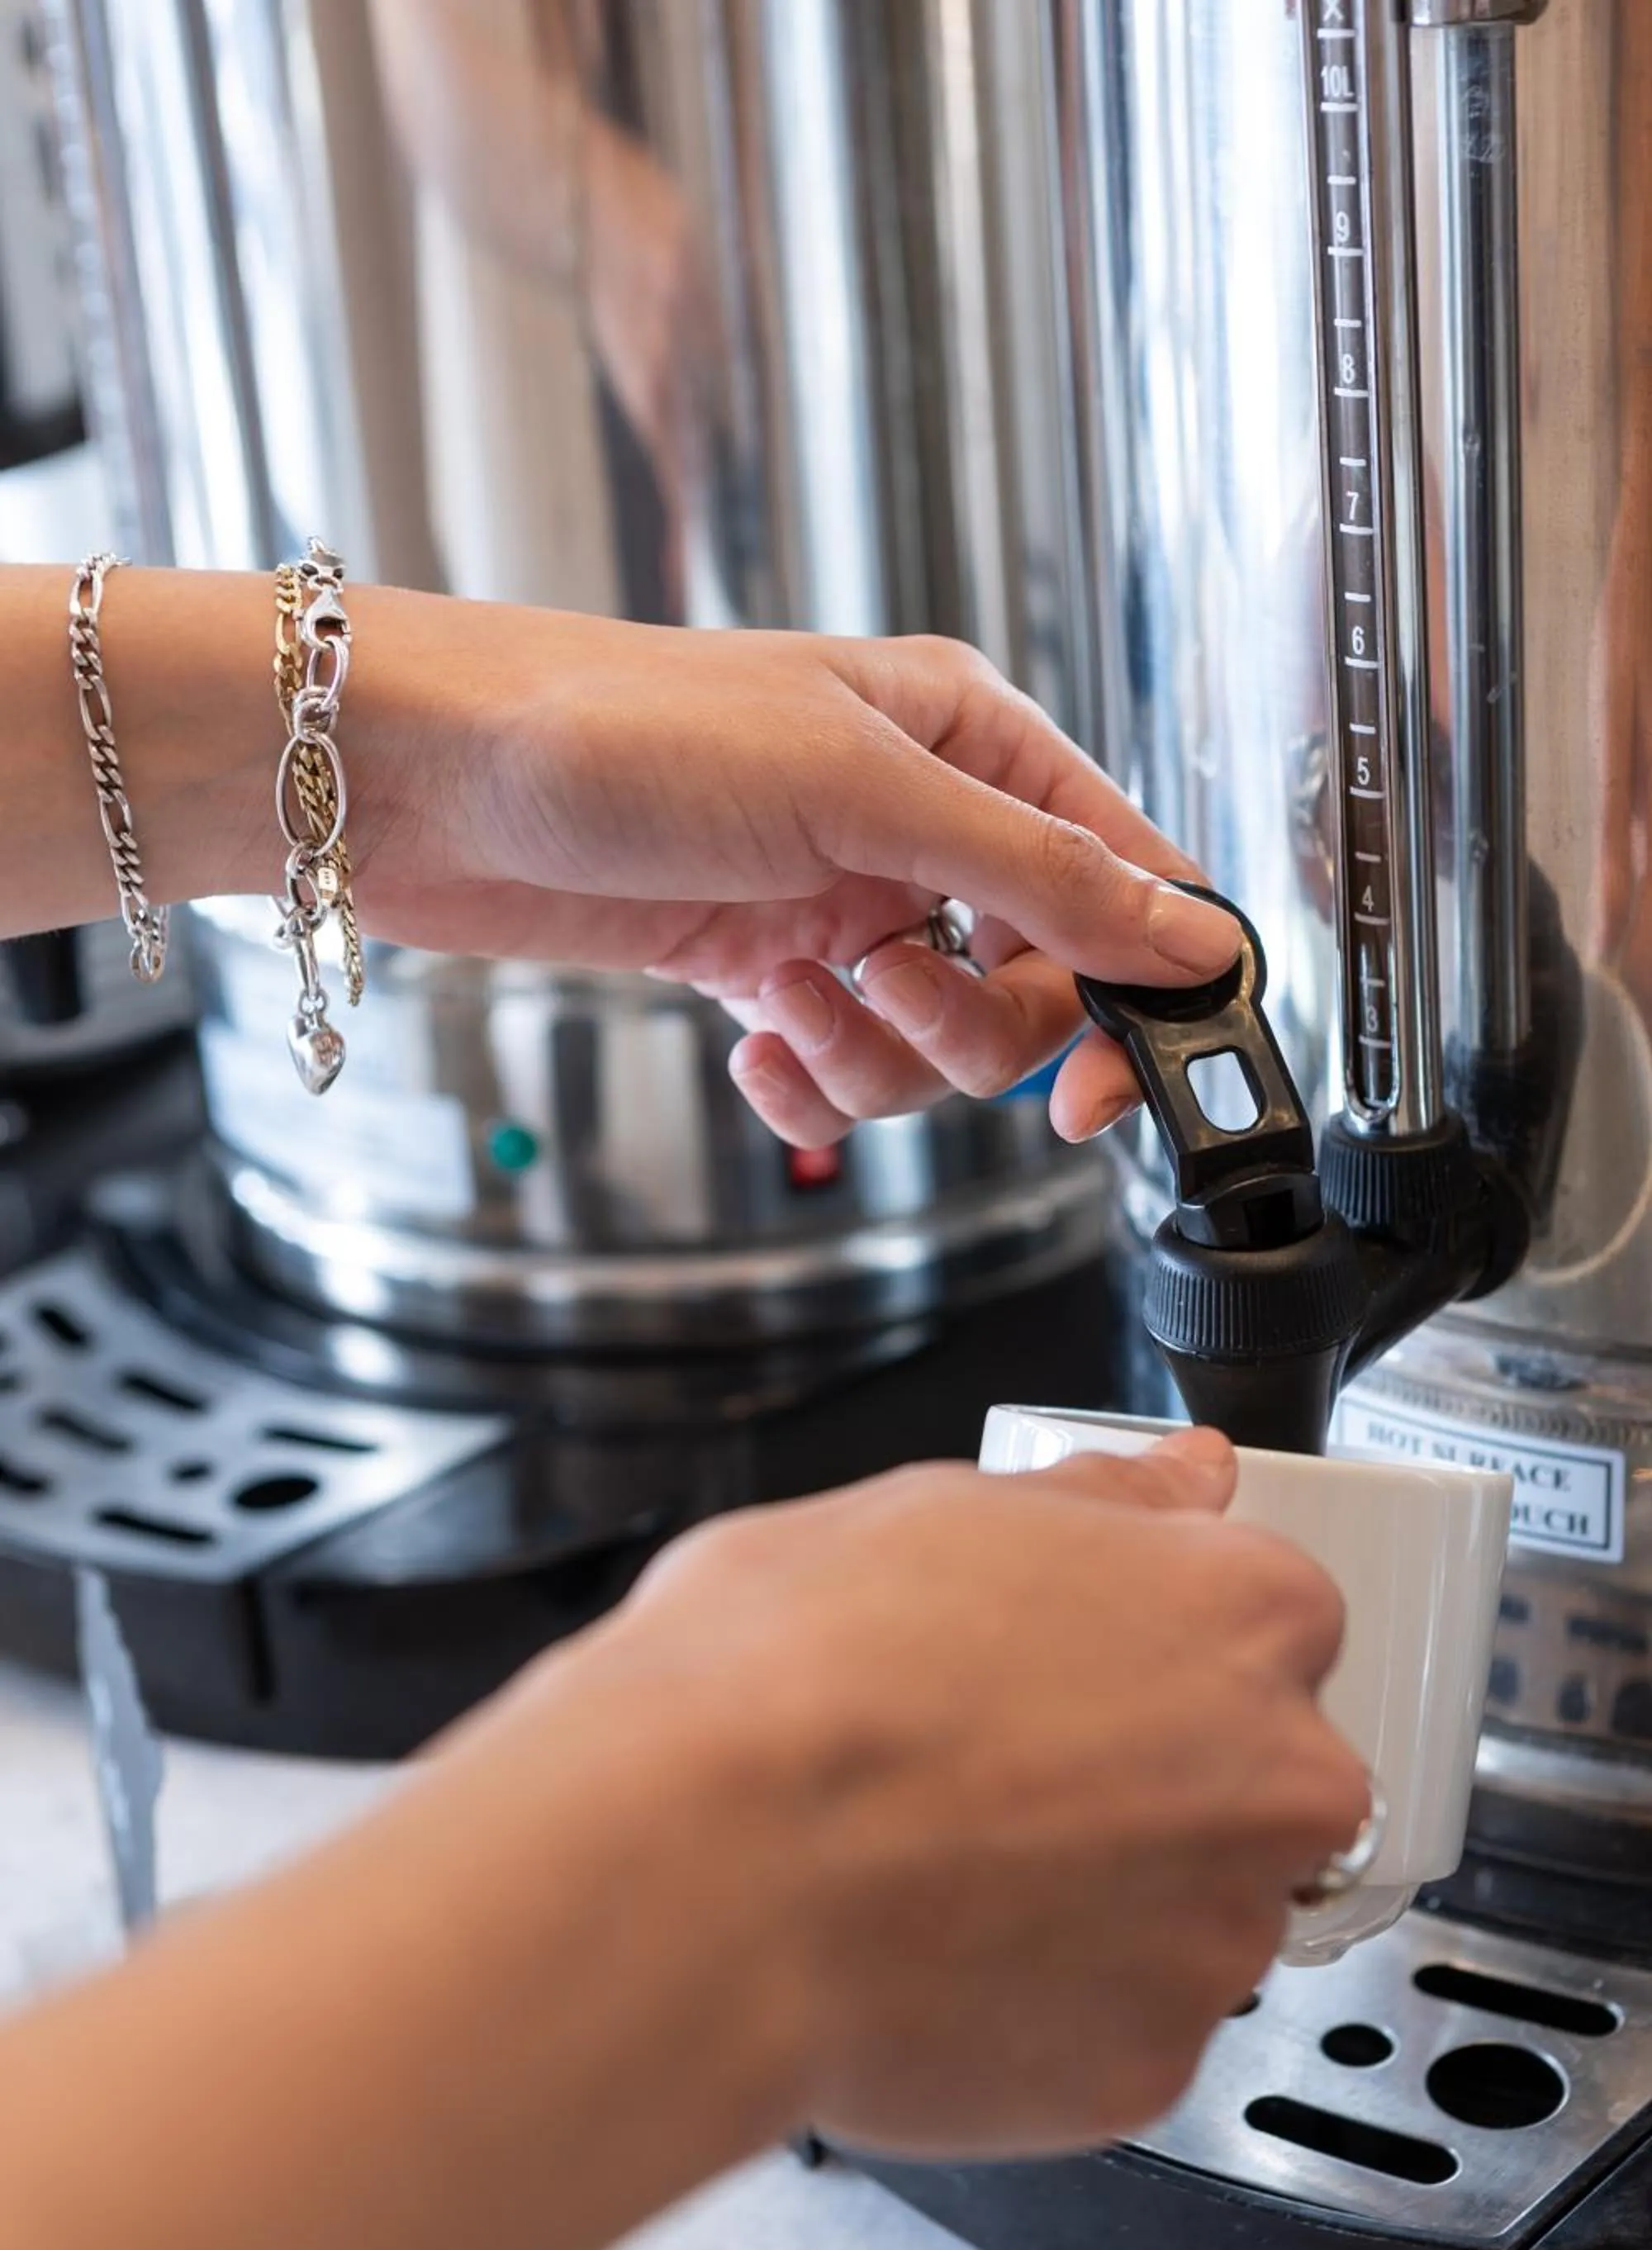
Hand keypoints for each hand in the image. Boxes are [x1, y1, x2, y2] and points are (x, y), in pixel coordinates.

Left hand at [352, 601, 1241, 1145]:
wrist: (432, 781)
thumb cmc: (622, 730)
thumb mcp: (860, 789)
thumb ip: (1038, 871)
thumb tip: (1191, 932)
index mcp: (971, 741)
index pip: (1122, 879)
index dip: (1140, 991)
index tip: (1110, 1082)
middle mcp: (919, 822)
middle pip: (1036, 987)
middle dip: (969, 1027)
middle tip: (889, 998)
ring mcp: (843, 900)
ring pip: (936, 1045)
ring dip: (871, 1055)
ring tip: (787, 1003)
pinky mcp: (768, 967)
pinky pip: (843, 1066)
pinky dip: (808, 1079)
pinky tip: (749, 1038)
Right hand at [586, 1430, 1363, 2157]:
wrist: (707, 1872)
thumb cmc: (794, 1680)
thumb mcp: (933, 1508)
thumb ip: (1100, 1500)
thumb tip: (1180, 1477)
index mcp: (1244, 1612)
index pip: (1271, 1619)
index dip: (1158, 1642)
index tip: (1084, 1664)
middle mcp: (1277, 1779)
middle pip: (1258, 1780)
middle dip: (1153, 1782)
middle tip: (995, 1771)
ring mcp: (1218, 1936)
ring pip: (1192, 1913)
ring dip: (1104, 1901)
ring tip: (947, 1868)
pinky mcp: (1152, 2069)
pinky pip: (1121, 2028)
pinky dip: (1049, 2008)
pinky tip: (940, 1956)